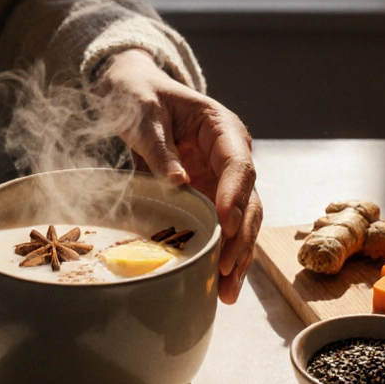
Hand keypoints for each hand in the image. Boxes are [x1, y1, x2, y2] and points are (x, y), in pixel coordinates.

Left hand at [96, 49, 262, 302]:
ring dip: (237, 256)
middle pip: (248, 200)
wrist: (135, 91)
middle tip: (226, 270)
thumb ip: (159, 147)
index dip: (235, 195)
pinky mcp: (209, 197)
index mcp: (223, 128)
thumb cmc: (141, 95)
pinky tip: (221, 286)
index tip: (226, 223)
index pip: (238, 164)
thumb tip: (178, 182)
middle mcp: (231, 156)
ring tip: (227, 292)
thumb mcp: (143, 114)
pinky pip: (223, 228)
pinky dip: (223, 255)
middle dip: (241, 238)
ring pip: (243, 221)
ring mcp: (222, 179)